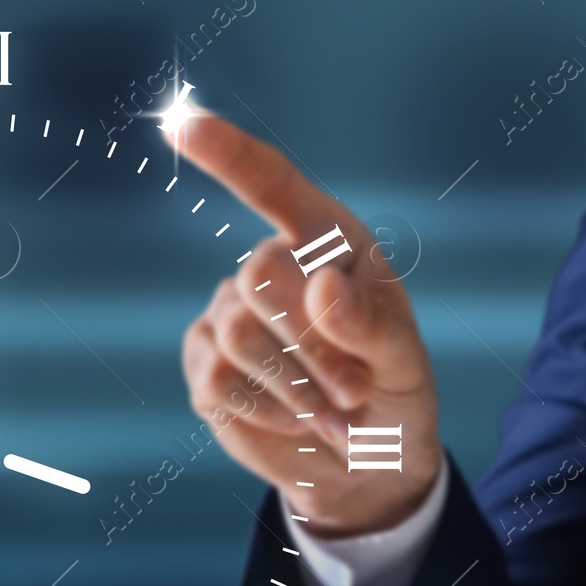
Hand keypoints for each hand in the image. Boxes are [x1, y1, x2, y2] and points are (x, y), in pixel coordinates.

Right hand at [173, 115, 440, 536]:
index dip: (227, 153)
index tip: (180, 123)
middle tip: (352, 390)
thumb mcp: (404, 361)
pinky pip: (219, 380)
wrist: (364, 462)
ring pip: (240, 335)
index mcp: (325, 240)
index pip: (270, 182)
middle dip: (312, 344)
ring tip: (333, 413)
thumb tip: (323, 287)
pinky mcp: (204, 367)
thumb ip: (373, 324)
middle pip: (260, 276)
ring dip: (297, 386)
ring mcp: (227, 315)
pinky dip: (268, 410)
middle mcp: (269, 266)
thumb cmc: (390, 392)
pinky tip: (297, 419)